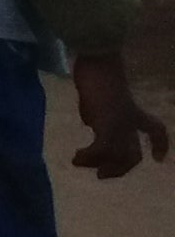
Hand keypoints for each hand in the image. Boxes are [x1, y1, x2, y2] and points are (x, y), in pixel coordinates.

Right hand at [75, 56, 168, 178]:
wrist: (98, 61)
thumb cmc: (97, 71)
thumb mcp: (101, 95)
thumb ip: (100, 112)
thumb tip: (92, 123)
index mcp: (134, 111)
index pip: (156, 130)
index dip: (160, 146)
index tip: (157, 158)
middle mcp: (130, 122)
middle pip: (134, 155)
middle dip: (119, 169)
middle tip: (100, 175)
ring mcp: (120, 125)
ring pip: (118, 157)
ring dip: (99, 165)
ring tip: (80, 161)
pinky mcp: (107, 124)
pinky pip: (101, 150)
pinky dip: (89, 157)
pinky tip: (76, 156)